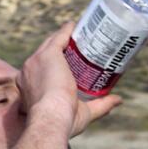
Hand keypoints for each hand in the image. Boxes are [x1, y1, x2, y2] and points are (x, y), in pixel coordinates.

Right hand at [17, 22, 121, 137]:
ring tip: (81, 33)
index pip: (43, 70)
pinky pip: (58, 37)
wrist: (52, 119)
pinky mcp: (48, 54)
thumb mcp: (84, 113)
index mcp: (30, 86)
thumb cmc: (63, 122)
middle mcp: (29, 71)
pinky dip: (67, 30)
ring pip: (52, 42)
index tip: (71, 62)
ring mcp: (37, 61)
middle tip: (80, 44)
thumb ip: (101, 106)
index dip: (56, 65)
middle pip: (46, 52)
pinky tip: (77, 25)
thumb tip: (118, 100)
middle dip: (61, 47)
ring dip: (65, 36)